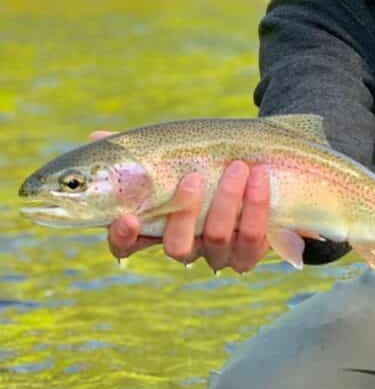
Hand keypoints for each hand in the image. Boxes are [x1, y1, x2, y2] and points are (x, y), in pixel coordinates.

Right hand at [93, 127, 271, 272]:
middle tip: (194, 176)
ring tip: (239, 166)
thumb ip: (140, 149)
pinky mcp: (249, 253)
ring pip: (217, 240)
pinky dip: (257, 207)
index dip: (122, 237)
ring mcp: (216, 253)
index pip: (126, 246)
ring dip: (228, 202)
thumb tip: (96, 135)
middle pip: (176, 246)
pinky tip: (261, 178)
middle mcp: (185, 246)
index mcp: (157, 226)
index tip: (127, 217)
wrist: (264, 170)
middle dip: (184, 211)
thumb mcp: (176, 153)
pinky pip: (252, 240)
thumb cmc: (207, 163)